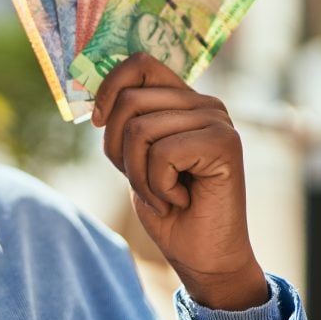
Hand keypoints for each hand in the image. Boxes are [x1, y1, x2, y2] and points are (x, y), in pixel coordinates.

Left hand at [92, 53, 267, 310]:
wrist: (202, 256)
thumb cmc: (166, 207)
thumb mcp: (134, 156)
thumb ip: (125, 122)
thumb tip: (95, 98)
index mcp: (183, 100)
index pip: (140, 63)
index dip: (109, 87)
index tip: (99, 122)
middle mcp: (204, 103)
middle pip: (130, 101)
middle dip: (119, 149)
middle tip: (143, 180)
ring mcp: (218, 120)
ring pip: (141, 129)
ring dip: (138, 174)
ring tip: (162, 194)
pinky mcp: (225, 143)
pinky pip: (161, 153)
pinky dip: (156, 186)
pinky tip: (179, 201)